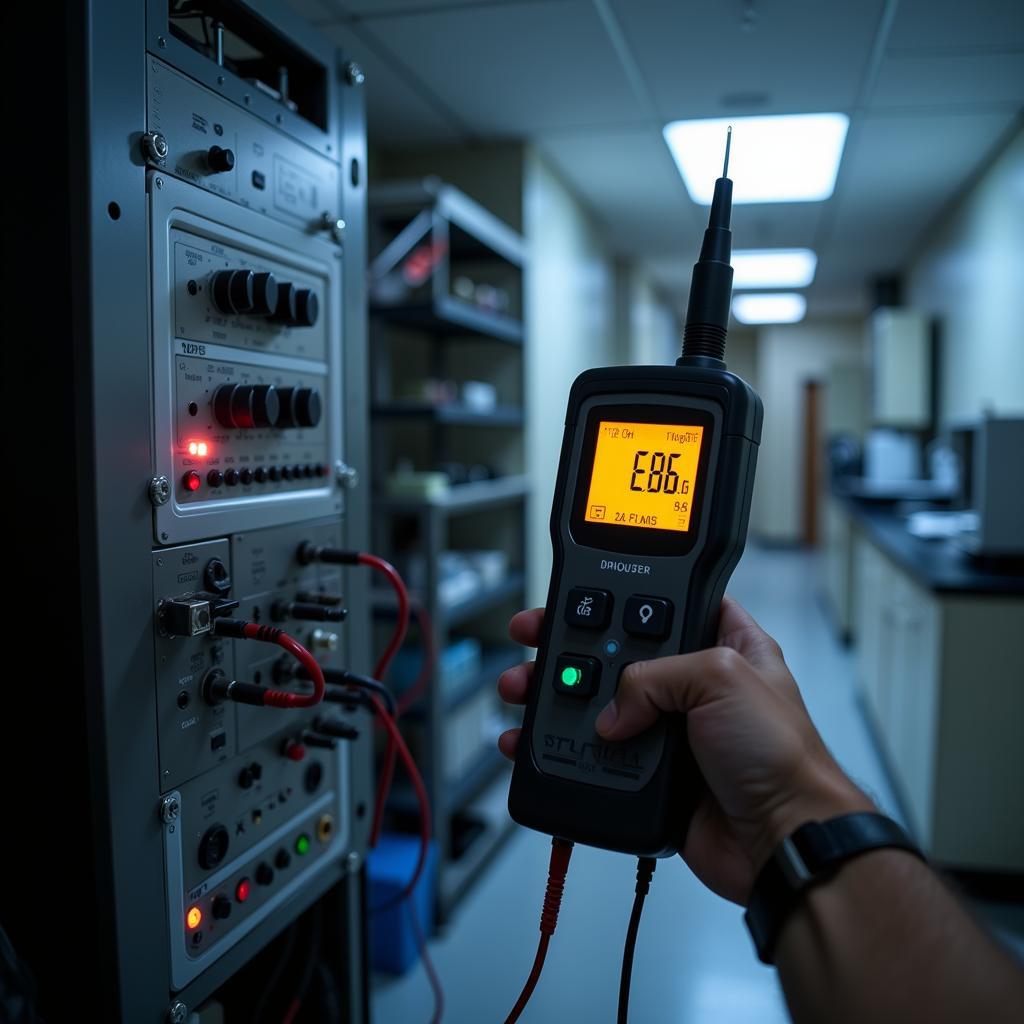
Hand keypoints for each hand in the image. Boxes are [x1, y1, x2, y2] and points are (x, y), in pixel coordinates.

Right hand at [497, 597, 871, 903]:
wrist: (782, 842)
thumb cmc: (781, 755)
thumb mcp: (723, 677)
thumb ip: (655, 674)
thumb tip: (612, 709)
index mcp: (722, 645)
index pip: (664, 604)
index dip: (621, 594)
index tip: (577, 590)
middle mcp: (691, 686)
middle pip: (614, 654)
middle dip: (567, 645)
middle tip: (531, 637)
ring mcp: (667, 731)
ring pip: (595, 705)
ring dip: (550, 697)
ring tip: (519, 689)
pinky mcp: (646, 776)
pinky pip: (591, 757)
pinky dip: (557, 750)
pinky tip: (528, 742)